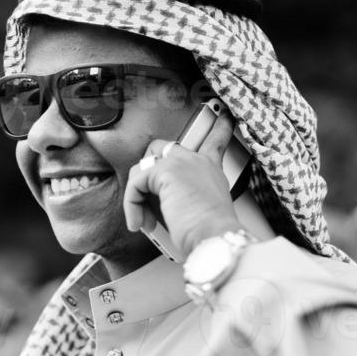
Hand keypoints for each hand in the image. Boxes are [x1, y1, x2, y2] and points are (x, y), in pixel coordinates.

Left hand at [123, 102, 243, 258]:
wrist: (215, 238)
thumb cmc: (210, 234)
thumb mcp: (202, 211)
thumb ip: (185, 199)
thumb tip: (160, 209)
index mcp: (211, 171)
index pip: (214, 143)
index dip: (218, 129)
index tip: (224, 116)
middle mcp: (198, 161)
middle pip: (163, 147)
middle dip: (148, 168)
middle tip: (143, 193)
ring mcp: (182, 162)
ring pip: (143, 168)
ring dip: (137, 198)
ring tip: (145, 221)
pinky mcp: (165, 171)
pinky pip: (136, 184)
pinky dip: (132, 206)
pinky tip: (140, 223)